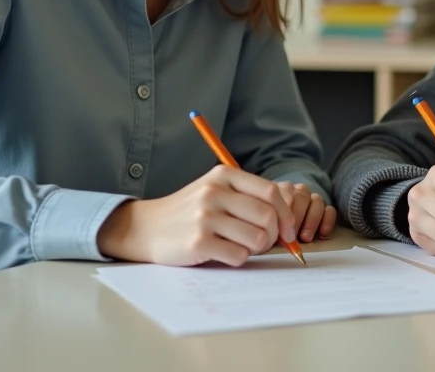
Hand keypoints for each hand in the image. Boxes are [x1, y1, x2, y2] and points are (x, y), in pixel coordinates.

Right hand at [97, 165, 297, 266]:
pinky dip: (239, 259)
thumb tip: (288, 221)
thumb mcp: (215, 190)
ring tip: (243, 247)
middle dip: (274, 236)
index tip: (288, 231)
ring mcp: (205, 217)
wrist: (147, 227)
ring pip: (257, 239)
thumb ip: (248, 197)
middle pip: (268, 217)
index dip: (286, 215)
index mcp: (224, 175)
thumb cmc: (190, 211)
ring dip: (257, 249)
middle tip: (264, 243)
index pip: (272, 193)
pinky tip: (225, 254)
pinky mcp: (198, 242)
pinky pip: (238, 256)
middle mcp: (215, 192)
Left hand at [275, 181, 336, 241]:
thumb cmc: (272, 229)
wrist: (285, 229)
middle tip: (293, 236)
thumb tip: (273, 235)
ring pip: (316, 201)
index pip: (285, 194)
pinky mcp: (325, 207)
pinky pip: (330, 210)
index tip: (281, 233)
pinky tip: (322, 234)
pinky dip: (327, 221)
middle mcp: (296, 191)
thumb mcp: (268, 225)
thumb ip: (270, 224)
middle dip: (297, 218)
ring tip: (306, 238)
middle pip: (301, 197)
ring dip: (312, 220)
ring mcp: (311, 198)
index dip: (284, 214)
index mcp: (279, 191)